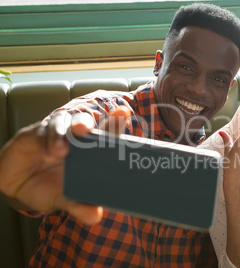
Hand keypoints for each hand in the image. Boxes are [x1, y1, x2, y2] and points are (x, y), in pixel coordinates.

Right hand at [0, 107, 130, 224]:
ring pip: (62, 122)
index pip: (104, 133)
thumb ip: (79, 205)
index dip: (114, 122)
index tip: (123, 112)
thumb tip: (95, 215)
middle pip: (84, 122)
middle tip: (86, 130)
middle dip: (87, 123)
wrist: (18, 188)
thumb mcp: (64, 199)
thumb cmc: (49, 187)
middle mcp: (73, 138)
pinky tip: (46, 154)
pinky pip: (41, 132)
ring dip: (63, 134)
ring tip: (61, 152)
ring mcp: (55, 133)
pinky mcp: (34, 134)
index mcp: (88, 150)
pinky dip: (45, 141)